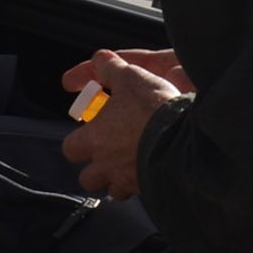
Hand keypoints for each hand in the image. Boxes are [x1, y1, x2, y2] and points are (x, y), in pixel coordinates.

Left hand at [63, 49, 184, 199]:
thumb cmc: (152, 109)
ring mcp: (128, 182)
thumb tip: (100, 59)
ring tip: (130, 166)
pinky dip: (142, 184)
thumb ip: (111, 68)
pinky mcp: (149, 190)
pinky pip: (140, 193)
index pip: (70, 148)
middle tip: (108, 153)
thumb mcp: (130, 76)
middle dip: (95, 169)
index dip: (78, 140)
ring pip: (113, 190)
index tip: (89, 130)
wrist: (183, 140)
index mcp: (94, 140)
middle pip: (87, 179)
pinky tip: (152, 171)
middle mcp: (106, 166)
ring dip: (118, 180)